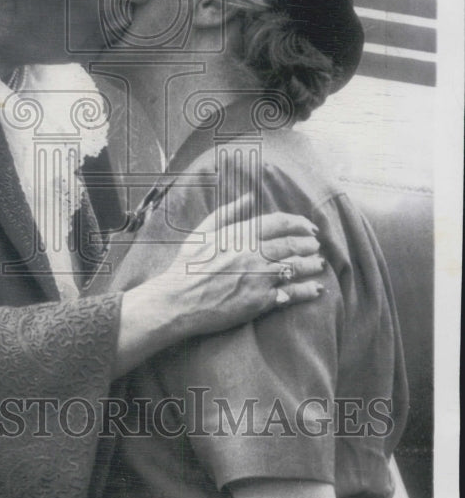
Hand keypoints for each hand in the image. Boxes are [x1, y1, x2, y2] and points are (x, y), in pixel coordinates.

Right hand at [112, 193, 324, 376]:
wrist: (178, 300)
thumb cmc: (187, 265)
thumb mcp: (203, 232)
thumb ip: (228, 212)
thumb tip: (249, 196)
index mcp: (240, 235)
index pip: (279, 223)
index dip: (299, 223)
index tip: (309, 227)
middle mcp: (252, 254)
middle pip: (291, 245)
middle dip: (309, 244)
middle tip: (316, 246)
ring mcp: (258, 278)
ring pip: (295, 267)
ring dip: (312, 265)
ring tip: (319, 264)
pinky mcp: (260, 302)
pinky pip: (290, 294)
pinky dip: (307, 291)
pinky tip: (316, 289)